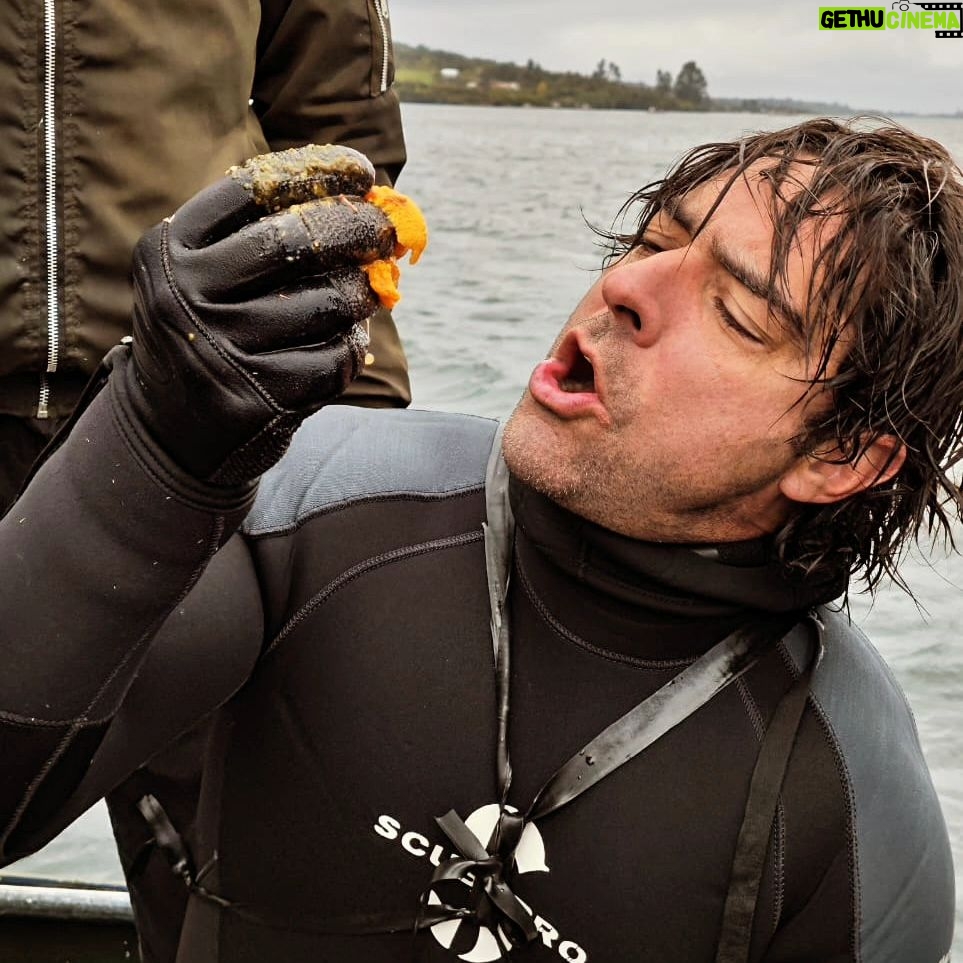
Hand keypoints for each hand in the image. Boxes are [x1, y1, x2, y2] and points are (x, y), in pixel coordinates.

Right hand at [121, 145, 394, 485]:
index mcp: (168, 251)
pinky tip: (350, 341)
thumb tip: (366, 202)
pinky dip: (353, 346)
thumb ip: (259, 237)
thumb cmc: (207, 334)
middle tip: (387, 229)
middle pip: (295, 240)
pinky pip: (334, 359)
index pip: (252, 189)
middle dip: (357, 227)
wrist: (170, 431)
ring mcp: (222, 349)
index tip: (363, 173)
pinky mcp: (258, 398)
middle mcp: (186, 295)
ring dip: (362, 293)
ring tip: (372, 291)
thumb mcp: (204, 277)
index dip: (319, 172)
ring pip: (326, 303)